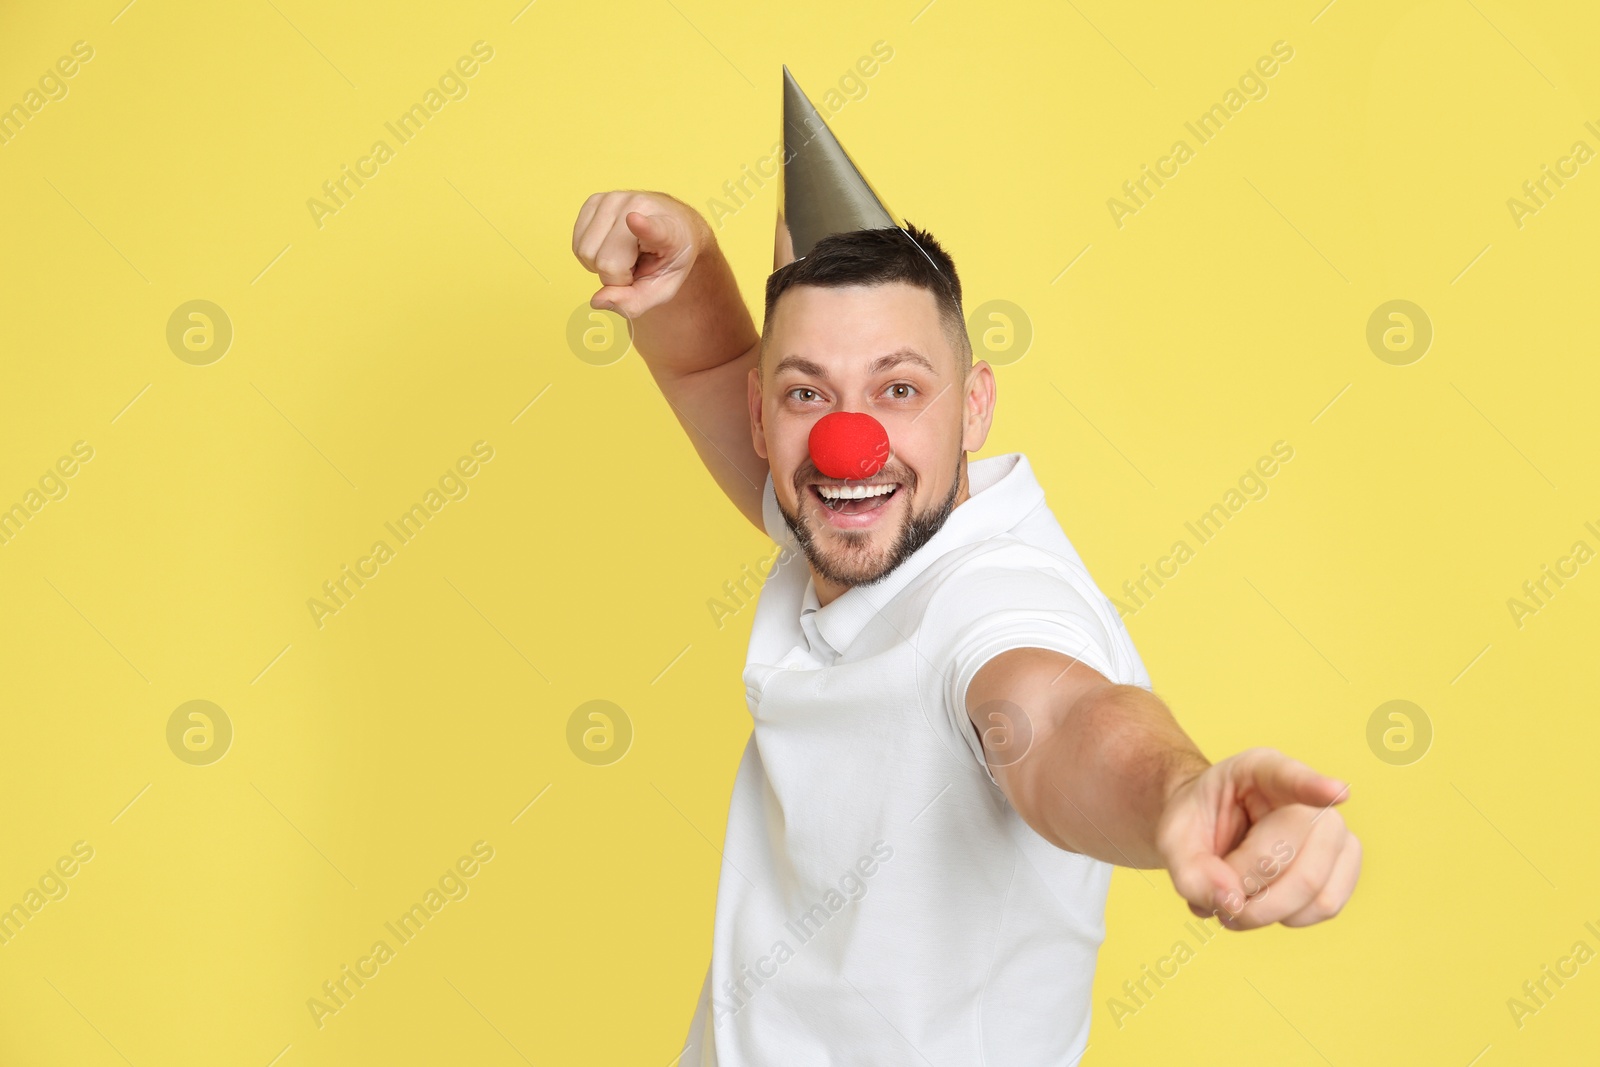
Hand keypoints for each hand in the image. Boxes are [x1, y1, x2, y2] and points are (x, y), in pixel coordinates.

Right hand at [570, 190, 706, 318]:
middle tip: (634, 266)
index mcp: (667, 230)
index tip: (634, 219)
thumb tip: (598, 301)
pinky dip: (590, 255)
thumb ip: (634, 303)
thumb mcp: (662, 289)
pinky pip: (577, 244)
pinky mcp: (594, 200)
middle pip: (605, 261)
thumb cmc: (667, 259)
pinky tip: (610, 247)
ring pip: (585, 252)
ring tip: (624, 255)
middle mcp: (639, 206)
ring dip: (600, 266)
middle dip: (615, 277)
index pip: (652, 228)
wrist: (673, 227)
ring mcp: (613, 199)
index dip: (642, 226)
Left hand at [1156, 747, 1360, 929]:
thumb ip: (1191, 873)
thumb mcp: (1172, 842)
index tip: (1337, 793)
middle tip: (1219, 894)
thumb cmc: (1195, 828)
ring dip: (1266, 911)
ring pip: (1313, 888)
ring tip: (1235, 903)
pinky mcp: (1345, 863)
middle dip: (1247, 888)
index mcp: (1257, 770)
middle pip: (1290, 855)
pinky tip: (1263, 905)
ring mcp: (1333, 829)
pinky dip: (1289, 917)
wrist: (1211, 836)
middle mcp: (1304, 795)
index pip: (1286, 774)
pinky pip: (1327, 904)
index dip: (1313, 785)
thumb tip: (1232, 902)